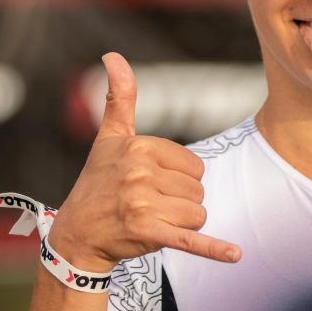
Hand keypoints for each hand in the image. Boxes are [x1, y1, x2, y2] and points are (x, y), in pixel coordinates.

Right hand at [49, 53, 241, 271]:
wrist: (76, 234)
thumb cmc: (98, 182)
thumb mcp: (109, 139)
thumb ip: (119, 97)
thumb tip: (112, 55)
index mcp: (139, 147)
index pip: (195, 166)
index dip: (179, 179)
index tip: (150, 183)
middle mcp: (140, 173)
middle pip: (198, 190)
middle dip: (180, 202)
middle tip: (148, 205)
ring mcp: (143, 204)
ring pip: (198, 214)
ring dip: (182, 223)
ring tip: (152, 220)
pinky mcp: (148, 233)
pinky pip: (190, 240)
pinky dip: (213, 249)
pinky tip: (235, 254)